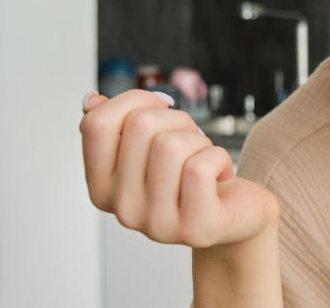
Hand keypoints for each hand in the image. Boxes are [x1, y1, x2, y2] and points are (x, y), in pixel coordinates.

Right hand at [79, 89, 278, 247]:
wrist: (237, 211)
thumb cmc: (191, 174)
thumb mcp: (150, 147)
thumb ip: (118, 126)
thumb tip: (92, 101)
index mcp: (102, 188)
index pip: (96, 125)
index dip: (134, 100)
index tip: (159, 107)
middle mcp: (122, 210)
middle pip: (140, 125)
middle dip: (176, 119)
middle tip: (191, 140)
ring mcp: (156, 224)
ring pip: (171, 144)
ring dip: (199, 141)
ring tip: (204, 159)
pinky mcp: (194, 229)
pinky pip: (201, 167)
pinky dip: (219, 157)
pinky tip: (221, 175)